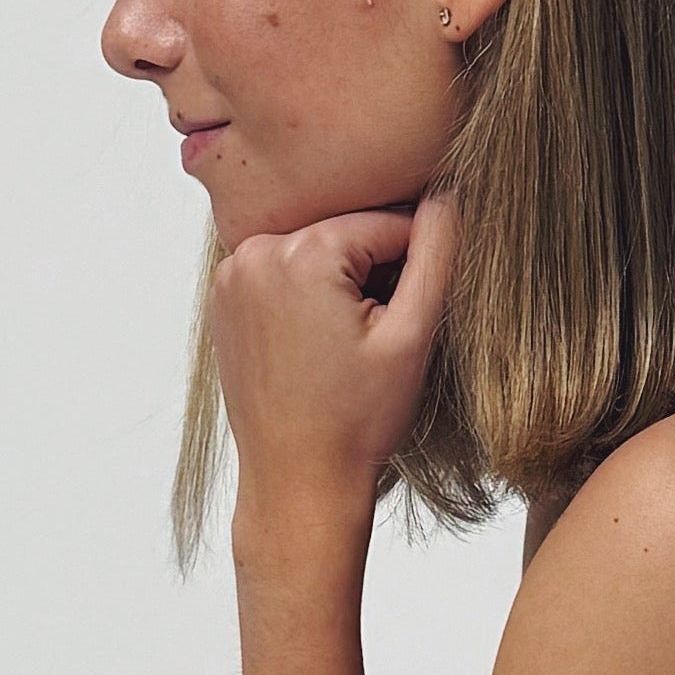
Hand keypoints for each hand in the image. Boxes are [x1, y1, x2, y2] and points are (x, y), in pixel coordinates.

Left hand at [209, 184, 455, 527]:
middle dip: (374, 272)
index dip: (415, 267)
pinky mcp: (223, 298)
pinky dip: (307, 292)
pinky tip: (317, 345)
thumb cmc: (355, 421)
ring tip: (346, 345)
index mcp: (301, 253)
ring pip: (316, 250)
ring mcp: (231, 275)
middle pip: (347, 233)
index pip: (389, 223)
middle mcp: (255, 252)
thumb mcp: (412, 335)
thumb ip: (437, 253)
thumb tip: (450, 193)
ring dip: (341, 281)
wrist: (296, 481)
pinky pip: (283, 272)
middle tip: (376, 338)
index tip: (408, 321)